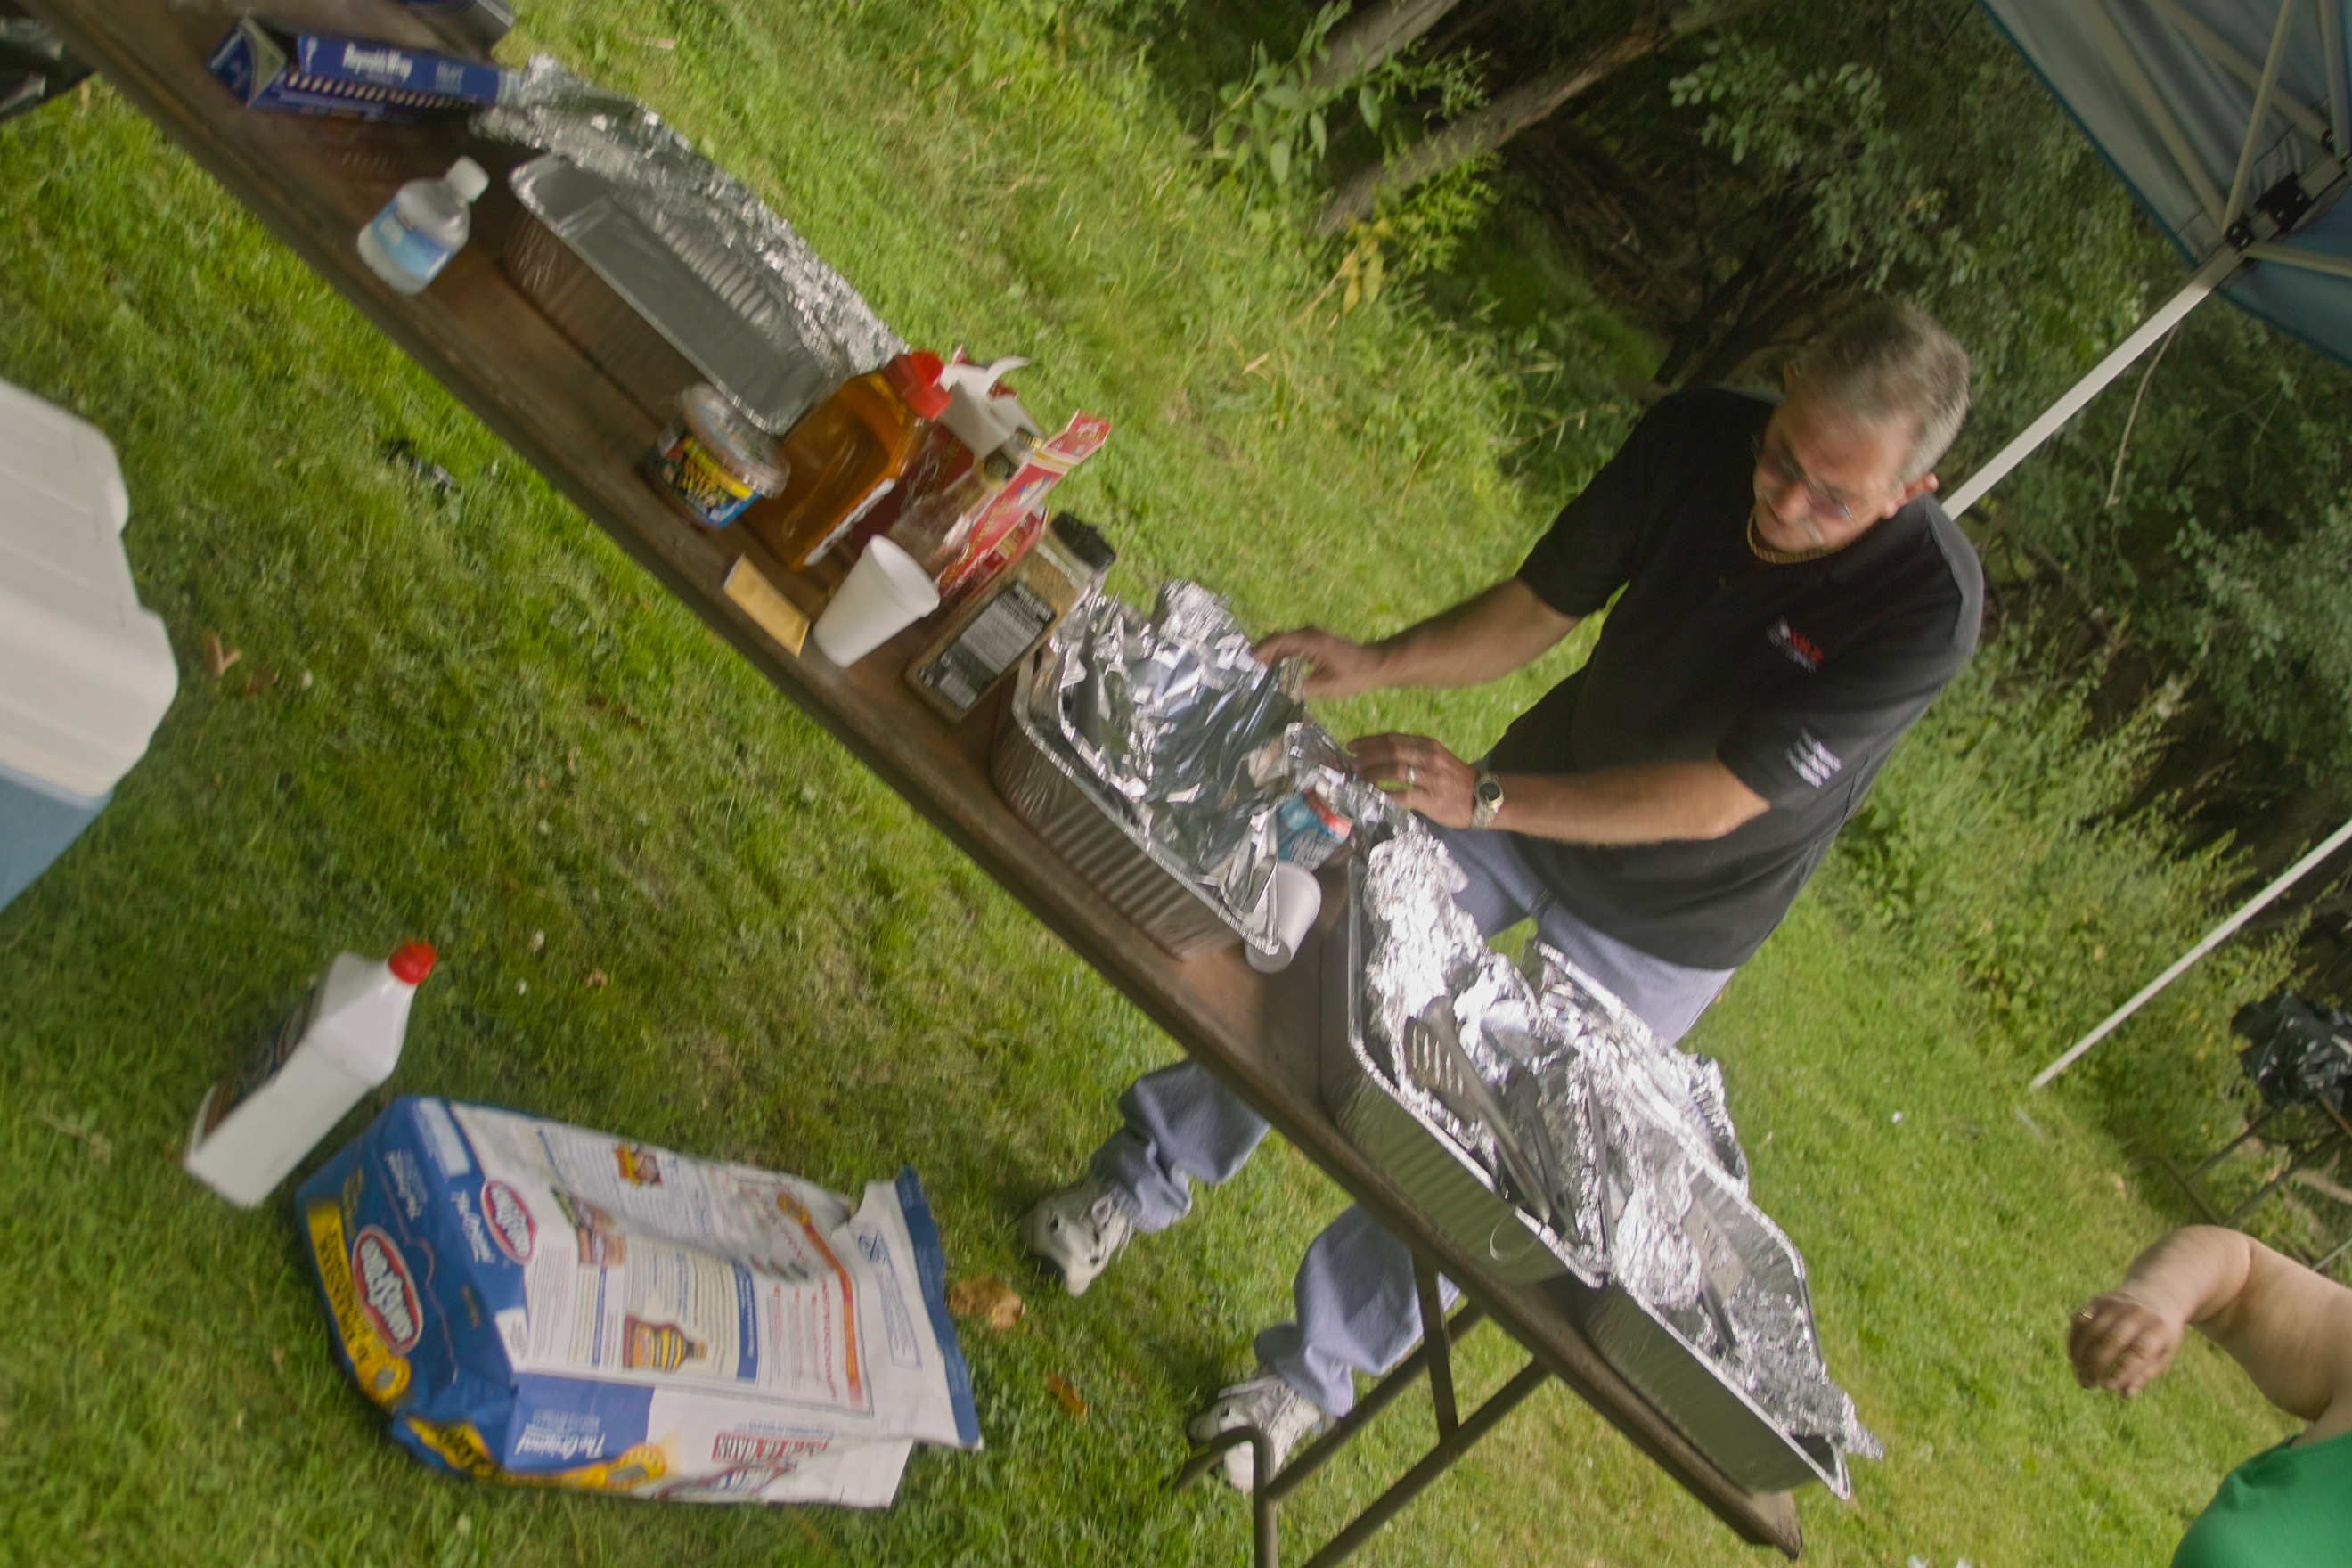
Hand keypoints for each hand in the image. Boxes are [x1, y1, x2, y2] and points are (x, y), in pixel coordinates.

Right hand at [1255, 627, 1387, 698]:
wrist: (1375, 664)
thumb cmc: (1354, 675)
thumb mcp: (1327, 686)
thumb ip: (1301, 688)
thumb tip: (1278, 694)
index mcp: (1310, 641)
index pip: (1277, 640)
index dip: (1260, 651)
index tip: (1247, 665)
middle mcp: (1308, 634)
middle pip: (1276, 640)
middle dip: (1261, 656)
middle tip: (1249, 675)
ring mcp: (1311, 637)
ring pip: (1282, 644)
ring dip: (1270, 658)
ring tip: (1258, 677)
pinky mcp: (1313, 643)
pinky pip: (1291, 647)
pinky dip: (1281, 658)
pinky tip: (1276, 674)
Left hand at [1348, 733, 1476, 827]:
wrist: (1483, 798)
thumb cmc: (1455, 779)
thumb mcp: (1436, 758)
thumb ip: (1412, 755)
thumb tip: (1381, 756)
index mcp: (1427, 745)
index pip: (1393, 738)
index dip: (1369, 741)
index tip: (1351, 746)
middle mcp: (1429, 757)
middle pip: (1391, 751)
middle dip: (1367, 756)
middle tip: (1351, 763)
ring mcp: (1431, 778)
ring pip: (1395, 770)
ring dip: (1373, 773)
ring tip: (1359, 778)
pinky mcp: (1432, 799)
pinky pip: (1404, 795)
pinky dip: (1386, 794)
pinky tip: (1374, 795)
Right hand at [2069, 1287, 2187, 1397]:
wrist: (2156, 1294)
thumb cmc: (2160, 1334)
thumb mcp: (2163, 1353)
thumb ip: (2145, 1373)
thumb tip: (2124, 1394)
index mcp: (2158, 1329)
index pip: (2138, 1353)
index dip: (2121, 1371)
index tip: (2107, 1387)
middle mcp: (2136, 1313)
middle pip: (2111, 1341)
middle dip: (2095, 1364)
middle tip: (2085, 1384)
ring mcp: (2116, 1304)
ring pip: (2092, 1331)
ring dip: (2081, 1355)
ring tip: (2079, 1374)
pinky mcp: (2099, 1300)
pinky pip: (2080, 1320)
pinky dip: (2074, 1340)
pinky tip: (2073, 1357)